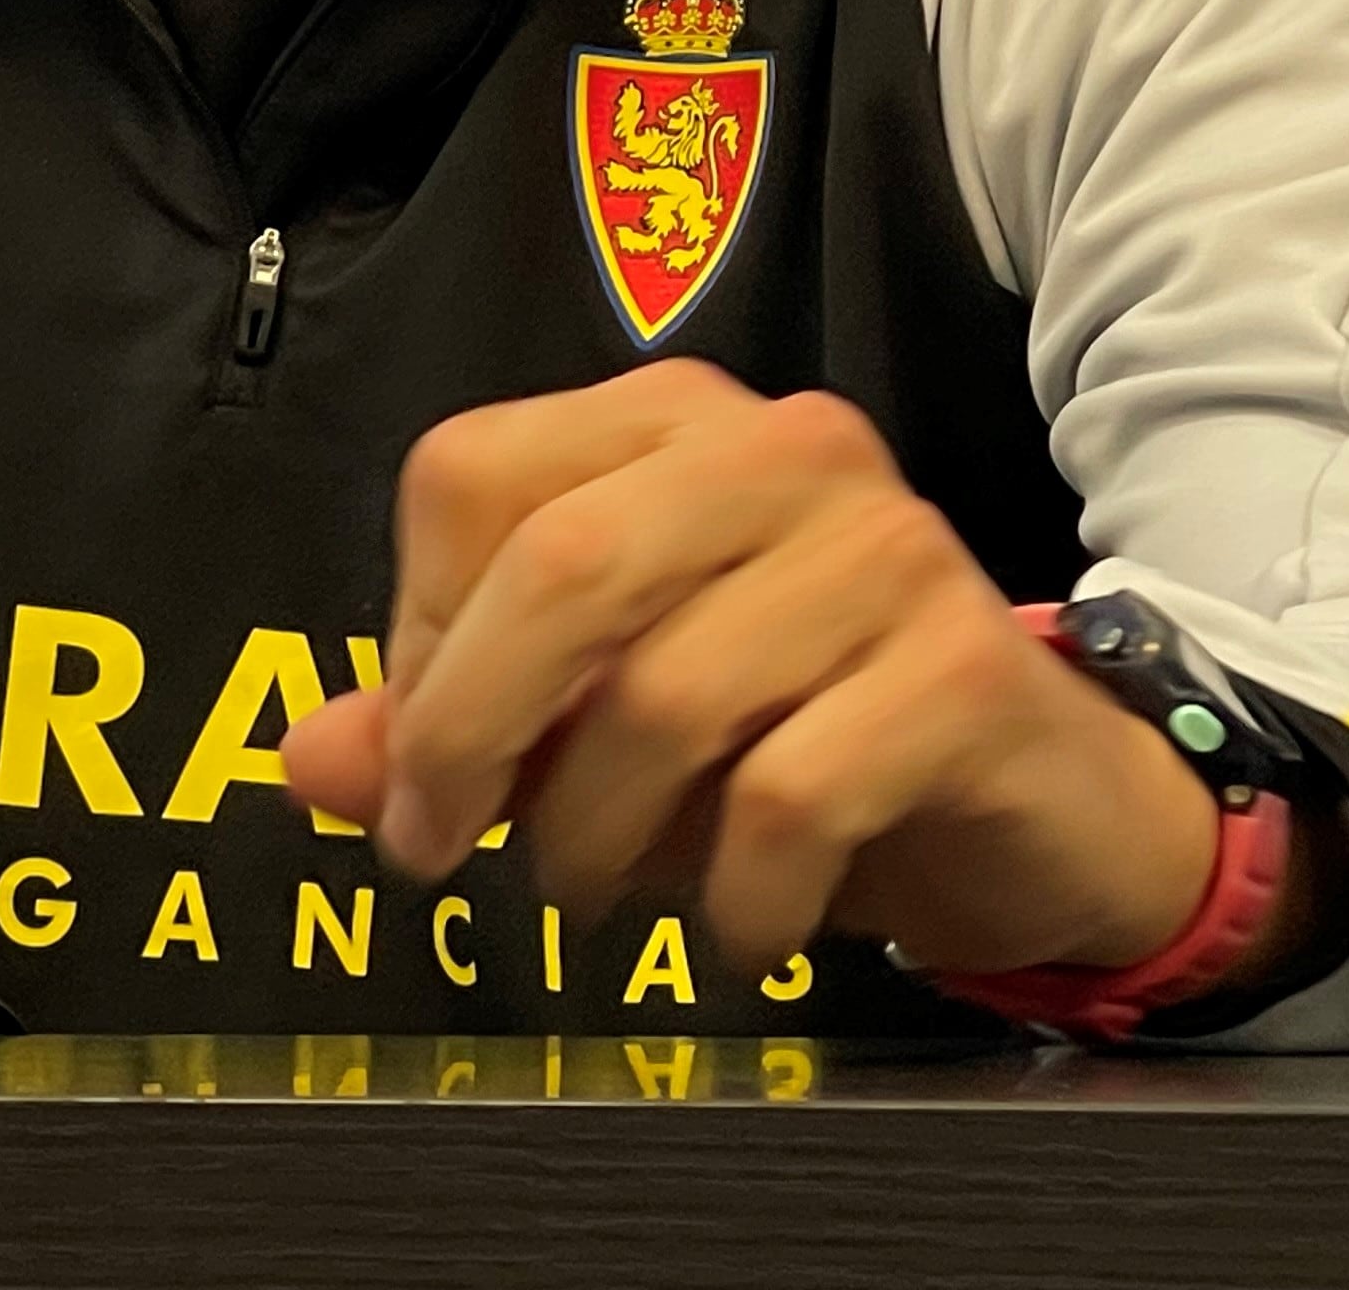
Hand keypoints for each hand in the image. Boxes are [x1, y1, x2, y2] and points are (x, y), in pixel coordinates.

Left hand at [280, 357, 1239, 977]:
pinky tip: (739, 928)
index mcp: (671, 420)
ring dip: (597, 839)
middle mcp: (782, 448)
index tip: (426, 762)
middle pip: (559, 566)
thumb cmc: (798, 736)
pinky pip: (791, 797)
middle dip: (472, 737)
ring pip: (667, 698)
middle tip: (446, 853)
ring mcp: (888, 547)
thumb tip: (309, 759)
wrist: (1039, 804)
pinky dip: (734, 898)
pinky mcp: (964, 670)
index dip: (419, 636)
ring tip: (604, 894)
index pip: (473, 476)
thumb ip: (448, 719)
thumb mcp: (600, 721)